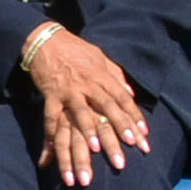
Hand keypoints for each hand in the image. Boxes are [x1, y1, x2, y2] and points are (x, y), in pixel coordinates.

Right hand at [18, 26, 147, 184]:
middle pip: (107, 106)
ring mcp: (68, 90)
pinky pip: (51, 115)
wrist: (46, 40)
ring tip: (97, 149)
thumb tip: (131, 93)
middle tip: (132, 144)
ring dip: (89, 130)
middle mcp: (87, 84)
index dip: (134, 115)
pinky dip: (51, 130)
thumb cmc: (75, 50)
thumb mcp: (100, 58)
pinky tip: (53, 146)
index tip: (145, 135)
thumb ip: (116, 75)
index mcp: (101, 75)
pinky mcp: (50, 94)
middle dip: (120, 125)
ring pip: (81, 112)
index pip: (122, 97)